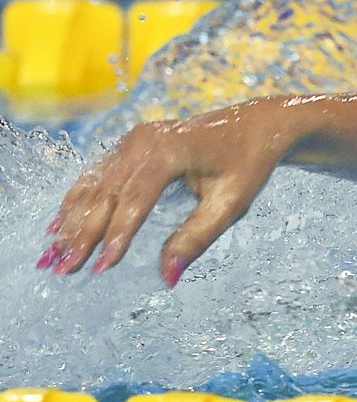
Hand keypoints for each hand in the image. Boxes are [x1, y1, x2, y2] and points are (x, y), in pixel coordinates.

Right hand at [40, 101, 291, 285]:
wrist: (257, 125)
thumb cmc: (249, 164)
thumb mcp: (231, 203)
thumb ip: (197, 238)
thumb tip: (168, 276)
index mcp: (169, 151)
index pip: (134, 200)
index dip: (116, 236)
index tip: (101, 267)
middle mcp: (144, 141)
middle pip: (106, 193)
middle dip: (83, 234)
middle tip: (63, 268)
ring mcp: (134, 139)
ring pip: (96, 185)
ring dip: (73, 220)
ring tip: (53, 254)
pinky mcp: (131, 144)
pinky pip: (98, 175)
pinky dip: (79, 201)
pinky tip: (60, 225)